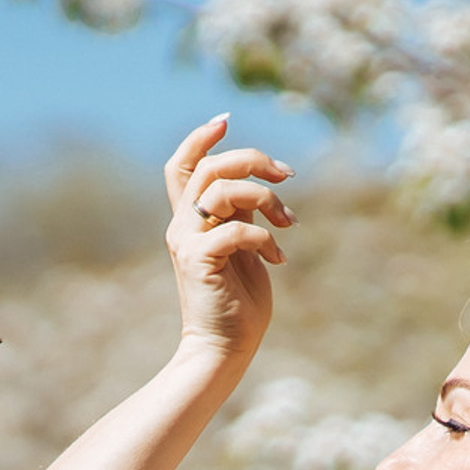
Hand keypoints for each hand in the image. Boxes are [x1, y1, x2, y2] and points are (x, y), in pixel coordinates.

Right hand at [163, 114, 294, 368]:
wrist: (225, 348)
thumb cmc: (239, 303)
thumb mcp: (244, 248)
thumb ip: (241, 215)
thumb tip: (259, 186)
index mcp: (191, 220)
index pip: (180, 166)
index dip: (199, 139)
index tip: (225, 121)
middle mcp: (182, 225)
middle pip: (209, 167)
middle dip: (253, 161)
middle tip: (287, 176)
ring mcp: (187, 241)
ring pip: (223, 189)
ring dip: (265, 198)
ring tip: (288, 223)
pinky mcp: (198, 260)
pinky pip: (236, 229)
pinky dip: (265, 238)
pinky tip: (278, 259)